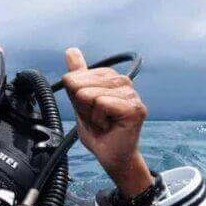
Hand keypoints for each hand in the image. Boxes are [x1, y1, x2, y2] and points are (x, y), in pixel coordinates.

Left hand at [62, 47, 152, 196]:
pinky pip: (102, 104)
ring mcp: (131, 94)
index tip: (90, 109)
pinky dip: (100, 119)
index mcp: (110, 77)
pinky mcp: (135, 108)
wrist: (110, 155)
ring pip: (91, 95)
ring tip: (104, 122)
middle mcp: (123, 81)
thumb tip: (71, 50)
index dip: (76, 98)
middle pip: (81, 85)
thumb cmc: (98, 130)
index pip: (75, 77)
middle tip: (97, 118)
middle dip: (83, 106)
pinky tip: (110, 125)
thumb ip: (77, 76)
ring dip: (92, 115)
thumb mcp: (80, 101)